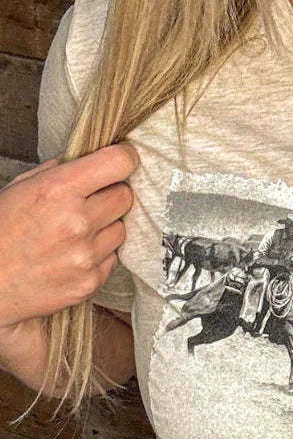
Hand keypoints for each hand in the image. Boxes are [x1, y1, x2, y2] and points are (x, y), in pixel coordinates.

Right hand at [0, 143, 139, 330]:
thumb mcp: (21, 187)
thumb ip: (60, 169)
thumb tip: (92, 156)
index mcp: (58, 190)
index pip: (119, 162)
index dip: (124, 158)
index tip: (120, 161)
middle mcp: (76, 221)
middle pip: (126, 195)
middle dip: (111, 194)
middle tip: (90, 202)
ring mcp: (85, 255)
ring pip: (121, 228)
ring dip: (105, 227)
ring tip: (75, 233)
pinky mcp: (89, 282)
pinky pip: (112, 258)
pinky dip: (98, 255)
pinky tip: (72, 255)